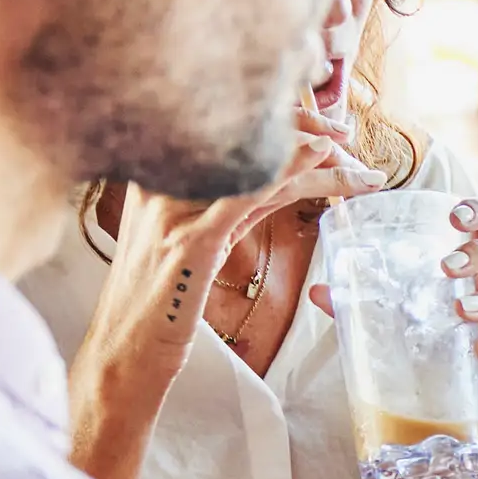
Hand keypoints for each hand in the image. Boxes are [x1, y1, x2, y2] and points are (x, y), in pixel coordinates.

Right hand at [67, 127, 383, 478]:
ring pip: (252, 159)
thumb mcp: (190, 243)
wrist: (121, 364)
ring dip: (315, 155)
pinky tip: (321, 157)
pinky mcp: (189, 244)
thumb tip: (277, 177)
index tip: (321, 125)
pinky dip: (289, 169)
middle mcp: (158, 184)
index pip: (218, 126)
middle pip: (237, 132)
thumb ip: (226, 205)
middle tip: (349, 141)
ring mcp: (171, 212)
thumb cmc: (157, 309)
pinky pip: (246, 192)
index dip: (274, 114)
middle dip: (303, 127)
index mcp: (152, 177)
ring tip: (357, 163)